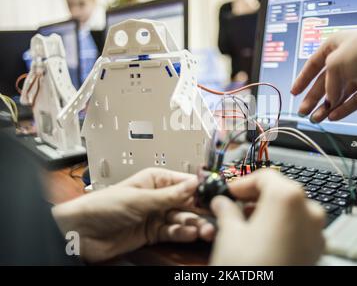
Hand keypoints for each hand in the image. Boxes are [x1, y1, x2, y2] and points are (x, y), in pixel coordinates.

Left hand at [52, 168, 214, 262]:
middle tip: (215, 220)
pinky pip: (173, 232)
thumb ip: (170, 195)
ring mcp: (156, 215)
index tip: (217, 197)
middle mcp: (159, 196)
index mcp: (156, 179)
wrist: (81, 232)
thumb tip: (195, 183)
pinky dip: (182, 233)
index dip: (202, 190)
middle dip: (201, 211)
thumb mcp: (140, 199)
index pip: (185, 182)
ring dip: (195, 225)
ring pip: (183, 218)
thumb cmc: (103, 206)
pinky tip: (190, 234)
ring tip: (205, 231)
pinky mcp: (153, 233)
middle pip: (187, 202)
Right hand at [210, 169, 325, 265]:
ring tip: (245, 224)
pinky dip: (282, 227)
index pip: (265, 176)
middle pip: (281, 191)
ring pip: (291, 210)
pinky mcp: (316, 251)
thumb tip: (222, 203)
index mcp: (288, 198)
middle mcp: (309, 211)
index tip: (229, 192)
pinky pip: (299, 229)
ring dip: (269, 212)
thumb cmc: (251, 270)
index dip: (243, 182)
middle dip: (256, 197)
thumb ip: (226, 210)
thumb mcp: (229, 235)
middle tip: (234, 206)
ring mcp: (316, 233)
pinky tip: (263, 239)